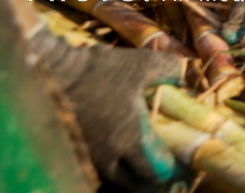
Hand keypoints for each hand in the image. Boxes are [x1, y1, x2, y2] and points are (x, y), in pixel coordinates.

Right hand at [28, 28, 185, 185]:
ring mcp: (90, 156)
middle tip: (171, 165)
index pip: (159, 170)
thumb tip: (185, 76)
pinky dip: (118, 165)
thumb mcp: (143, 63)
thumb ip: (170, 70)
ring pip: (118, 178)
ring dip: (135, 174)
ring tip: (150, 159)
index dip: (178, 170)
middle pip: (137, 183)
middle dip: (157, 178)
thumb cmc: (101, 70)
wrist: (54, 72)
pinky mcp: (77, 149)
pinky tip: (124, 149)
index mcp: (130, 140)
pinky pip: (102, 168)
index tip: (190, 163)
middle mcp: (109, 156)